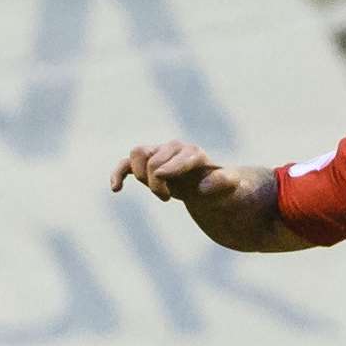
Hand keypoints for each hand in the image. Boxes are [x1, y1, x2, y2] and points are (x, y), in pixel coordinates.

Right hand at [110, 141, 240, 201]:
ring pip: (138, 153)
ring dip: (140, 174)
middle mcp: (174, 148)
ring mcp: (159, 154)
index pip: (179, 155)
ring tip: (156, 190)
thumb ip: (222, 182)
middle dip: (155, 182)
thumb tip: (202, 187)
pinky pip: (126, 164)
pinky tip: (116, 189)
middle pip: (154, 158)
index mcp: (194, 153)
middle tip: (168, 197)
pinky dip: (119, 173)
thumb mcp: (229, 188)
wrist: (208, 190)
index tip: (166, 188)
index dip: (171, 170)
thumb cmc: (220, 189)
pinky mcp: (147, 165)